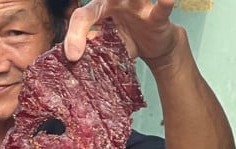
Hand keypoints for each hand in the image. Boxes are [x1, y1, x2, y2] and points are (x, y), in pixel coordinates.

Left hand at [64, 0, 180, 64]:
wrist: (153, 47)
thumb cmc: (125, 39)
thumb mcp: (103, 46)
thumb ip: (89, 48)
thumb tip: (71, 57)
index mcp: (99, 9)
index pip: (82, 16)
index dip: (74, 35)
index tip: (73, 56)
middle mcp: (117, 2)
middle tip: (98, 3)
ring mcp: (138, 7)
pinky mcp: (155, 17)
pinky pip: (160, 9)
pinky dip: (164, 3)